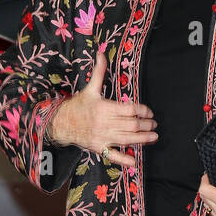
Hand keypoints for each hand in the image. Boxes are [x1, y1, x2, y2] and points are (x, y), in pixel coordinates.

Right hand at [45, 48, 157, 166]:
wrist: (61, 123)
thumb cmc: (78, 105)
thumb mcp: (89, 89)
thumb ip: (98, 72)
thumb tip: (101, 53)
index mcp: (103, 107)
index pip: (129, 109)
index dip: (142, 110)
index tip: (149, 111)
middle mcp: (104, 123)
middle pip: (131, 125)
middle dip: (146, 125)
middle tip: (154, 124)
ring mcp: (102, 137)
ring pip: (127, 139)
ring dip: (143, 139)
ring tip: (154, 136)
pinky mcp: (99, 148)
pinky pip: (113, 155)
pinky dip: (124, 160)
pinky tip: (135, 162)